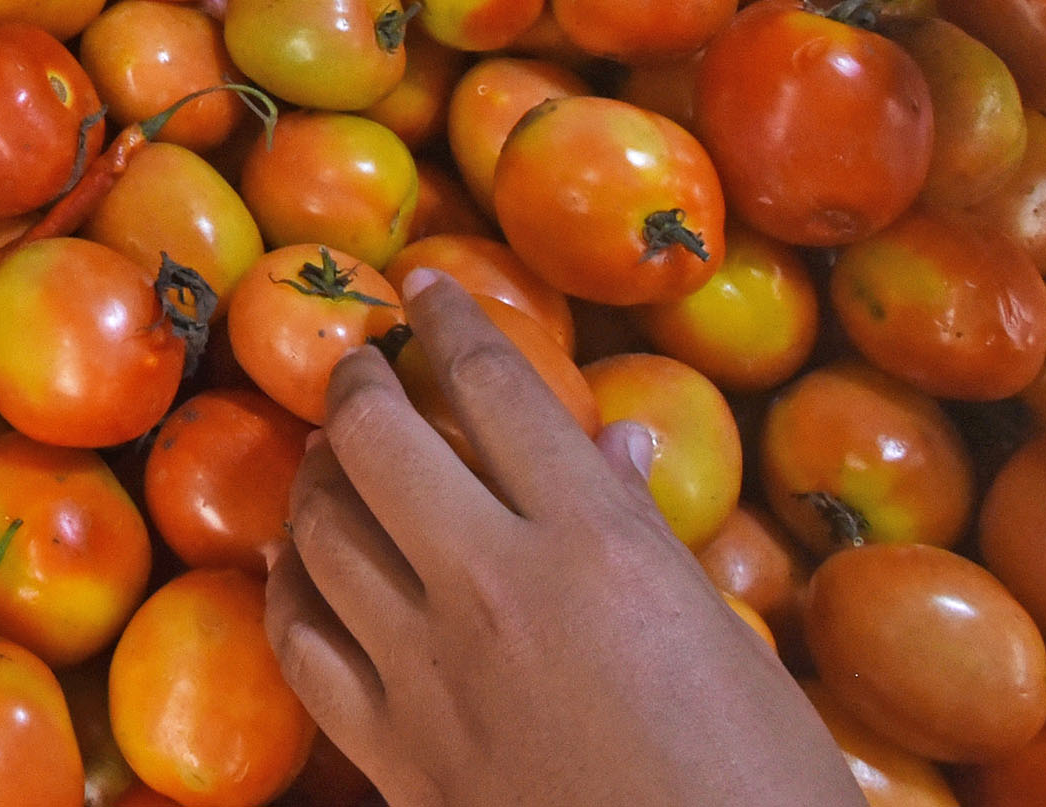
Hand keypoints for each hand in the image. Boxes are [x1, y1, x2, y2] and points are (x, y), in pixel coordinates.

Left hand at [267, 274, 856, 806]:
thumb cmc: (757, 790)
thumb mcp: (729, 648)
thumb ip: (647, 534)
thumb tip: (614, 437)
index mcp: (595, 547)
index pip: (498, 389)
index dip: (454, 321)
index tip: (429, 288)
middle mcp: (493, 588)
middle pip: (379, 437)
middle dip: (361, 380)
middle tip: (365, 361)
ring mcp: (427, 673)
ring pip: (320, 528)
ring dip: (316, 474)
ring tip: (329, 453)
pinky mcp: (390, 754)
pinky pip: (299, 642)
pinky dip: (287, 588)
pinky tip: (294, 569)